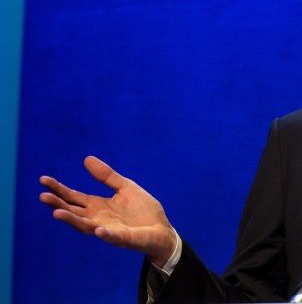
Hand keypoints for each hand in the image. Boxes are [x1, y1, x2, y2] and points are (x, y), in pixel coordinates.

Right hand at [39, 156, 176, 266]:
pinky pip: (113, 237)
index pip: (73, 197)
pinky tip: (97, 229)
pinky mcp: (125, 239)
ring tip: (57, 214)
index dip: (59, 189)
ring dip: (72, 220)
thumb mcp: (125, 187)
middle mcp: (98, 219)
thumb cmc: (142, 210)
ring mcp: (109, 230)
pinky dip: (104, 234)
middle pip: (73, 212)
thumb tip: (87, 158)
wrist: (162, 229)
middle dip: (58, 205)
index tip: (43, 180)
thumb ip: (107, 176)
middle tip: (43, 196)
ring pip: (86, 226)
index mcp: (98, 206)